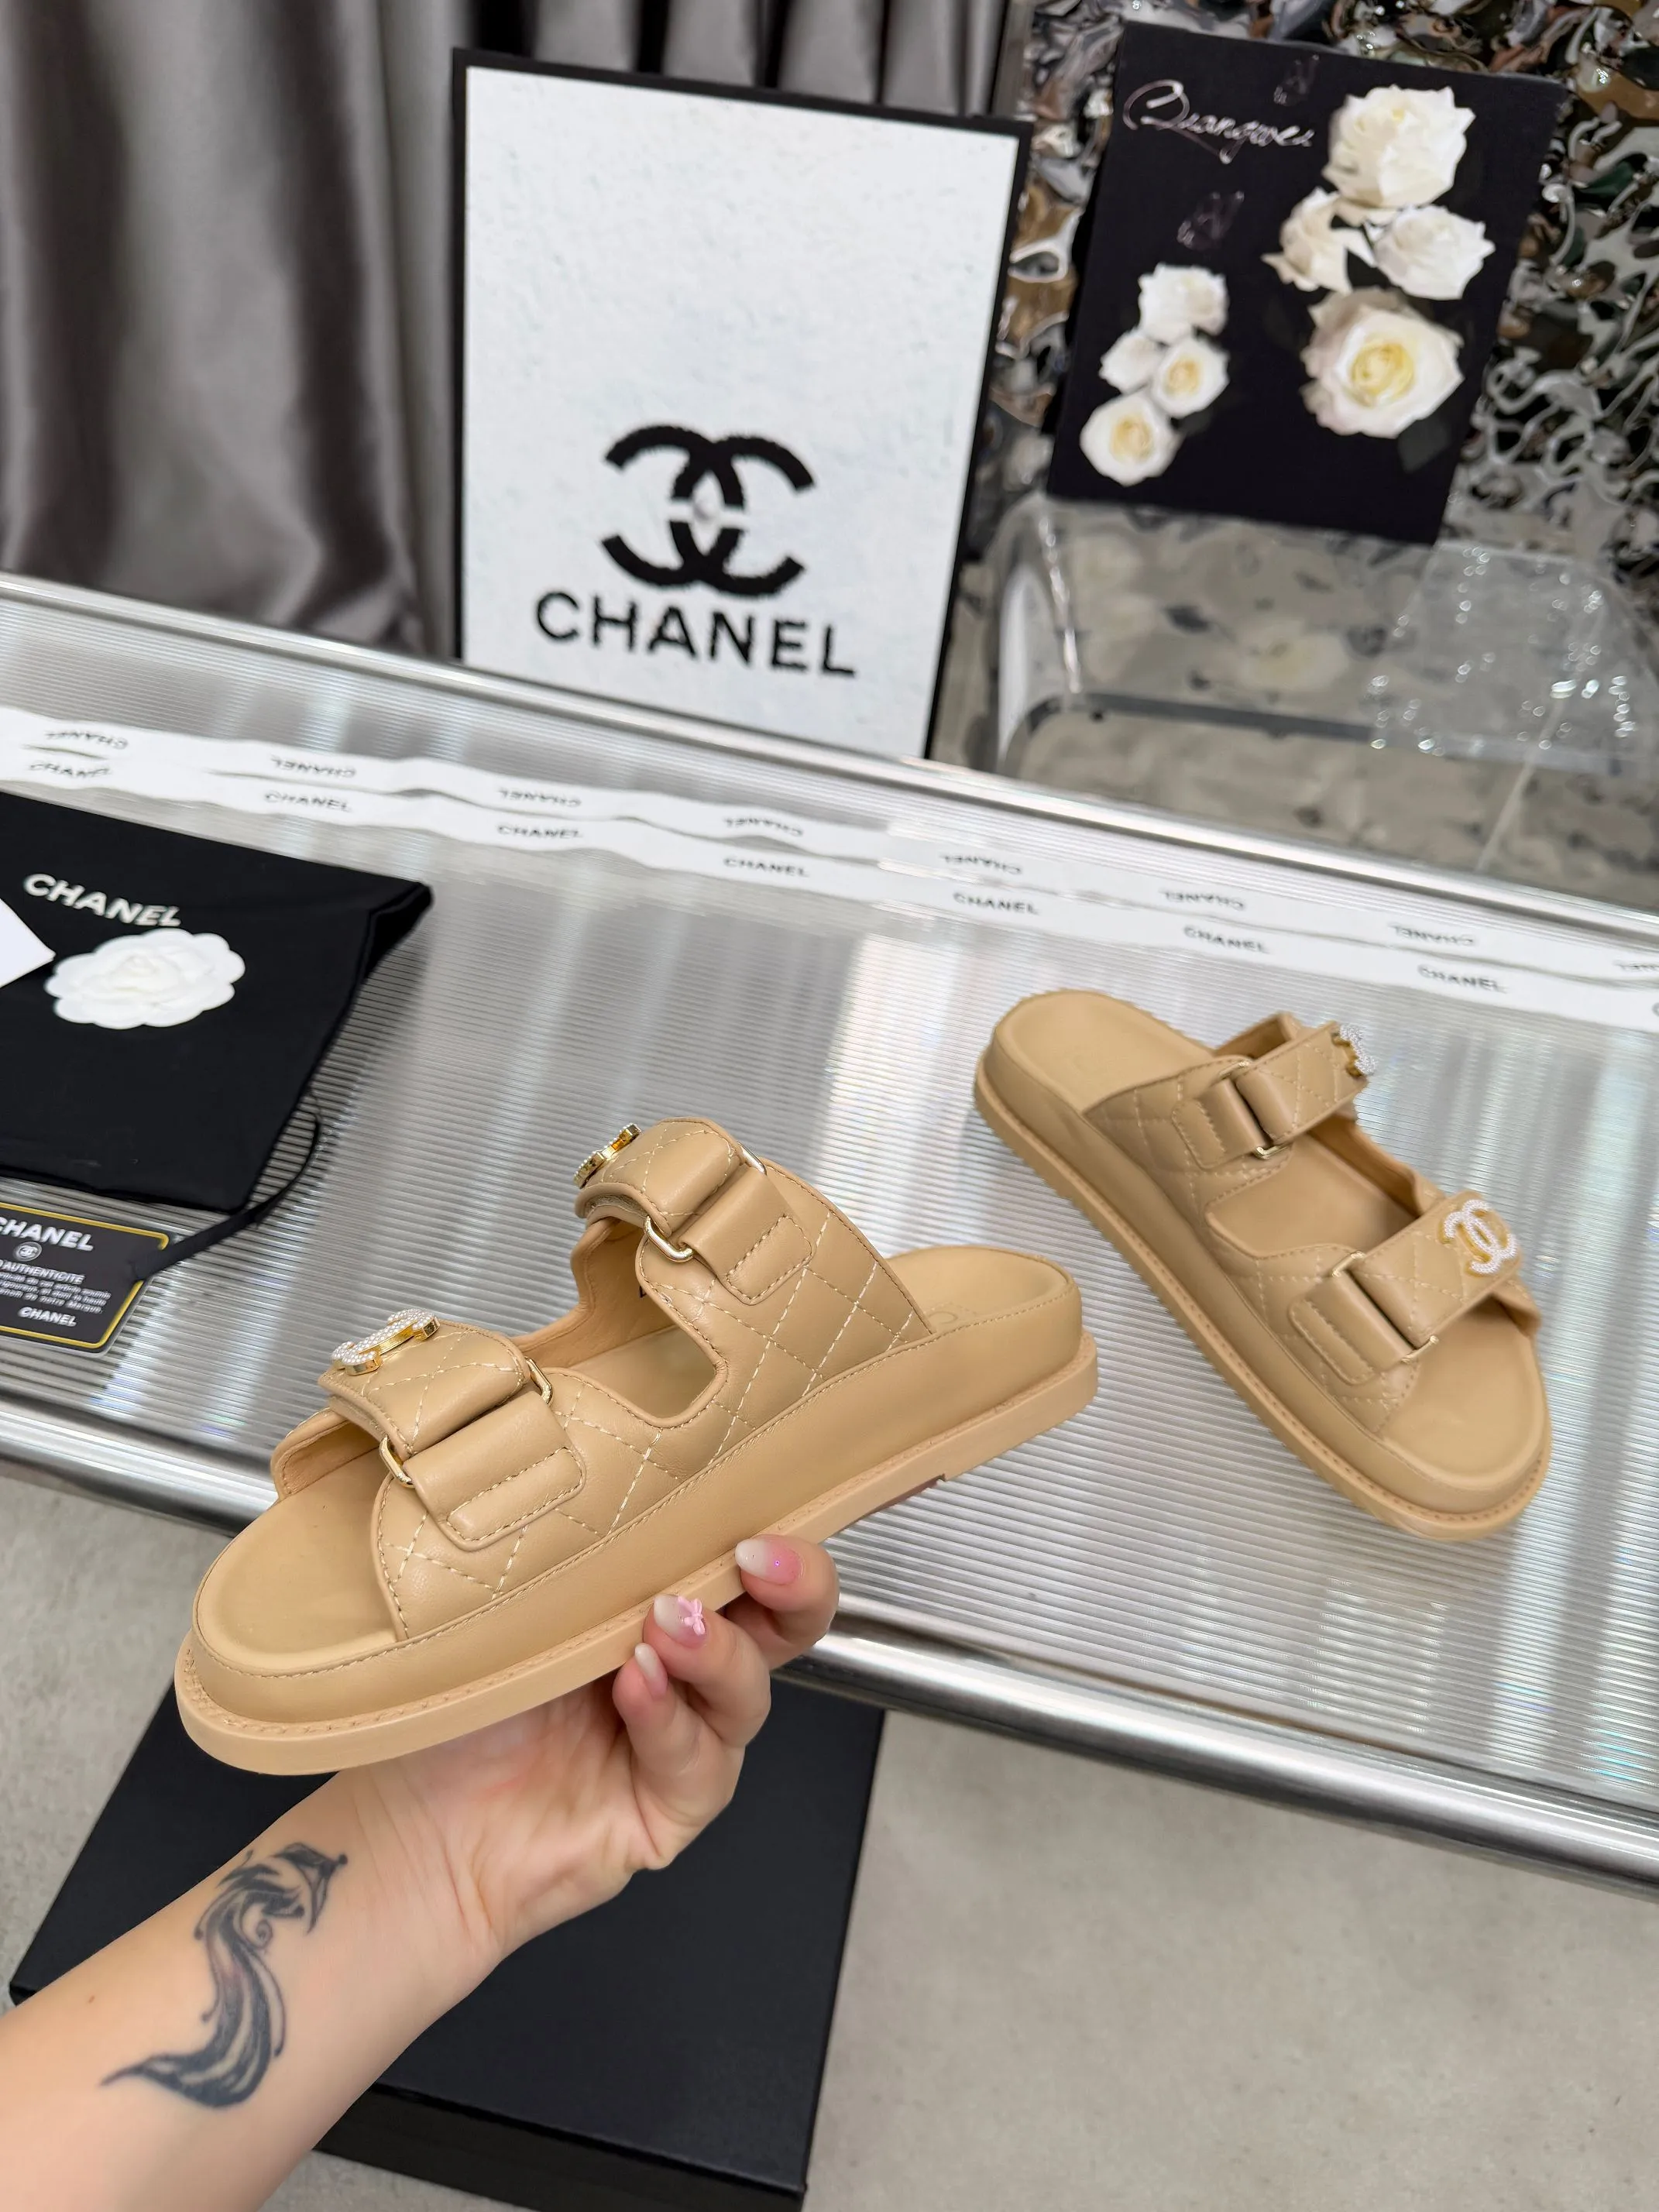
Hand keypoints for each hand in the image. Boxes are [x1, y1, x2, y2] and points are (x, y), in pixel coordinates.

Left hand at [350, 1536, 837, 1978]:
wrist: (401, 1826)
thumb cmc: (449, 1708)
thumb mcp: (517, 1606)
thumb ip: (579, 1556)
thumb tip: (613, 1477)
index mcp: (654, 1604)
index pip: (744, 1561)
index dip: (774, 1530)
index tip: (752, 1500)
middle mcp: (681, 1672)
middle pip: (785, 1625)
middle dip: (795, 1584)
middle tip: (755, 1558)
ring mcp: (679, 1742)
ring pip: (747, 1693)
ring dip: (717, 1651)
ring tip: (666, 1624)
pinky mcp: (665, 1810)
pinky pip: (696, 1765)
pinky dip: (669, 1721)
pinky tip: (635, 1689)